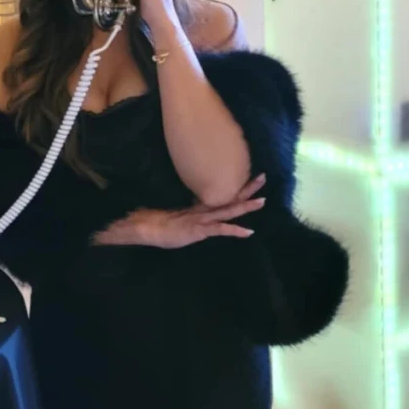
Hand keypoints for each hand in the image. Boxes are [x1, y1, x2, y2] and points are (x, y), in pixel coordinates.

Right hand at [92, 174, 266, 249]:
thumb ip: (187, 213)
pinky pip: (220, 229)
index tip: (249, 177)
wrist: (145, 227)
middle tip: (263, 177)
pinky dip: (235, 231)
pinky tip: (248, 232)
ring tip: (262, 200)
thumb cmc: (156, 223)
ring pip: (227, 210)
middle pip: (228, 198)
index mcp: (198, 207)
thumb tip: (193, 208)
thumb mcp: (176, 217)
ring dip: (245, 206)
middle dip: (246, 189)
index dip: (236, 188)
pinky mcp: (199, 229)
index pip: (221, 196)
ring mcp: (201, 219)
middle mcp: (202, 210)